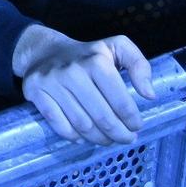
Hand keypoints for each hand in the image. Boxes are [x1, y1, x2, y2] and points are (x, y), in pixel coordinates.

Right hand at [13, 25, 154, 145]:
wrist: (44, 51)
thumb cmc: (87, 54)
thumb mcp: (117, 47)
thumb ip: (139, 65)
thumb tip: (149, 94)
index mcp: (96, 60)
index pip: (120, 101)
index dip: (132, 120)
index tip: (136, 126)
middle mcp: (73, 71)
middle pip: (102, 117)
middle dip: (119, 134)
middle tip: (126, 138)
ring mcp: (52, 82)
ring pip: (82, 125)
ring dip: (99, 138)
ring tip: (108, 139)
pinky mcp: (36, 92)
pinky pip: (60, 125)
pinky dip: (74, 136)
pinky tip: (84, 136)